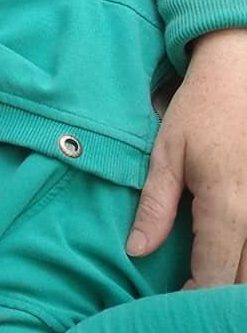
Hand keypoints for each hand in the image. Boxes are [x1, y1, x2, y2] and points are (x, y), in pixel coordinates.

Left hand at [127, 28, 246, 287]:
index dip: (194, 295)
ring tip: (208, 280)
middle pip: (246, 277)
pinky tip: (233, 254)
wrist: (243, 69)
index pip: (216, 271)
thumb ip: (155, 206)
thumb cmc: (201, 108)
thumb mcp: (166, 154)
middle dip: (218, 294)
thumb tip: (136, 250)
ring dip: (238, 277)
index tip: (172, 303)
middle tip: (189, 296)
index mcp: (229, 204)